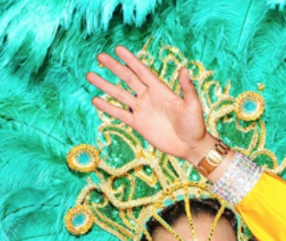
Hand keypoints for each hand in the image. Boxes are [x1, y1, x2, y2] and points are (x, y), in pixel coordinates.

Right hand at [86, 46, 212, 163]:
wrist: (190, 146)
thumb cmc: (195, 124)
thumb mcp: (192, 105)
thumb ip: (187, 88)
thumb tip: (184, 69)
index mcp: (160, 89)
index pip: (142, 71)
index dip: (130, 60)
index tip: (118, 49)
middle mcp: (148, 97)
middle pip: (127, 79)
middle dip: (114, 67)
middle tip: (100, 56)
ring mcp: (141, 110)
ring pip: (119, 95)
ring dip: (105, 85)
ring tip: (90, 75)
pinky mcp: (138, 124)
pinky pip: (120, 114)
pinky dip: (108, 108)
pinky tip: (96, 100)